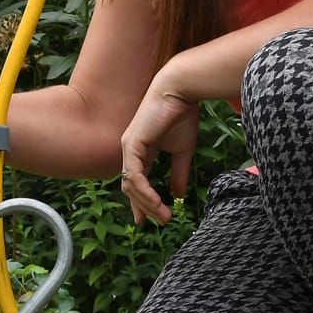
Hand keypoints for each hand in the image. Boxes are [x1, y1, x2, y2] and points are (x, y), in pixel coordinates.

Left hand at [119, 76, 198, 225]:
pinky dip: (144, 192)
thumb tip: (178, 195)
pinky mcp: (132, 145)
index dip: (140, 202)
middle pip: (130, 188)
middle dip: (145, 208)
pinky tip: (157, 201)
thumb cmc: (182, 114)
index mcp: (142, 152)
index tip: (148, 220)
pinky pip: (134, 176)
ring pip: (130, 185)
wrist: (180, 90)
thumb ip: (178, 172)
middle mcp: (131, 151)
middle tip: (161, 222)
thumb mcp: (183, 150)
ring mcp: (129, 148)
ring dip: (147, 204)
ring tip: (163, 216)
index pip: (136, 182)